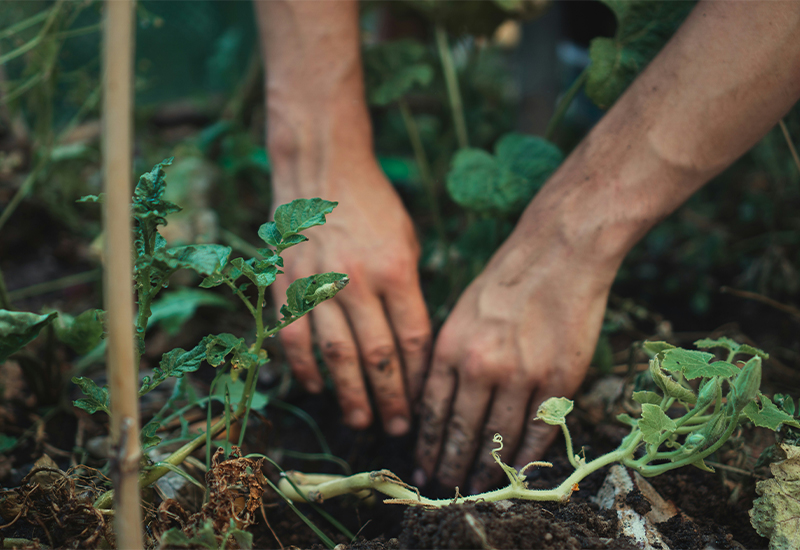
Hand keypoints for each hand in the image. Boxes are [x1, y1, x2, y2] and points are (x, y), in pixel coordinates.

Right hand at [271, 158, 431, 435]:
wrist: (322, 169)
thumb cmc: (374, 206)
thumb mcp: (407, 241)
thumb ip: (409, 291)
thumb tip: (412, 344)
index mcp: (396, 270)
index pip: (413, 338)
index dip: (419, 377)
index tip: (424, 402)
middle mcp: (357, 281)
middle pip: (377, 355)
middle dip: (390, 398)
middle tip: (397, 429)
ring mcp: (318, 283)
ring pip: (336, 355)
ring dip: (349, 394)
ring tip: (361, 421)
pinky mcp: (287, 283)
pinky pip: (295, 336)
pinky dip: (305, 367)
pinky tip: (317, 388)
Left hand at [415, 216, 614, 492]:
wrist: (558, 253)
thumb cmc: (506, 279)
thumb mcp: (460, 312)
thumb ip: (448, 357)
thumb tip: (436, 403)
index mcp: (450, 347)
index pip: (432, 411)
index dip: (427, 445)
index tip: (422, 467)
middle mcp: (480, 366)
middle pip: (461, 431)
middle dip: (450, 465)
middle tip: (444, 487)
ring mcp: (521, 375)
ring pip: (498, 439)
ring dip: (486, 468)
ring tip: (477, 486)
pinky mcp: (558, 380)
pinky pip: (538, 431)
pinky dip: (526, 457)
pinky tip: (516, 472)